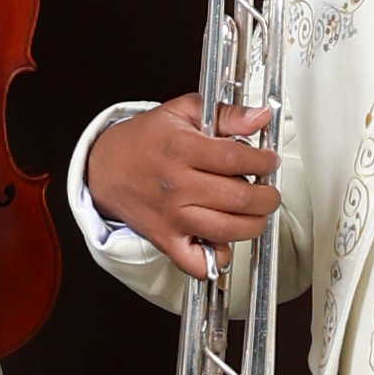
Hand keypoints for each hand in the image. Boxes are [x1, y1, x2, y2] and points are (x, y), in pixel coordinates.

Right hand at [85, 96, 279, 282]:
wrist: (104, 168)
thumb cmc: (145, 141)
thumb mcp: (183, 112)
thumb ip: (226, 113)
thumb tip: (259, 117)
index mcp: (181, 149)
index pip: (236, 159)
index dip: (263, 162)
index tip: (269, 162)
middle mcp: (177, 185)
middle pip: (238, 198)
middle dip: (266, 196)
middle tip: (267, 191)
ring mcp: (171, 216)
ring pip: (226, 230)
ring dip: (253, 224)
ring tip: (253, 213)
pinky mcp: (165, 239)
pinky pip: (197, 262)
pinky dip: (217, 258)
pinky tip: (223, 240)